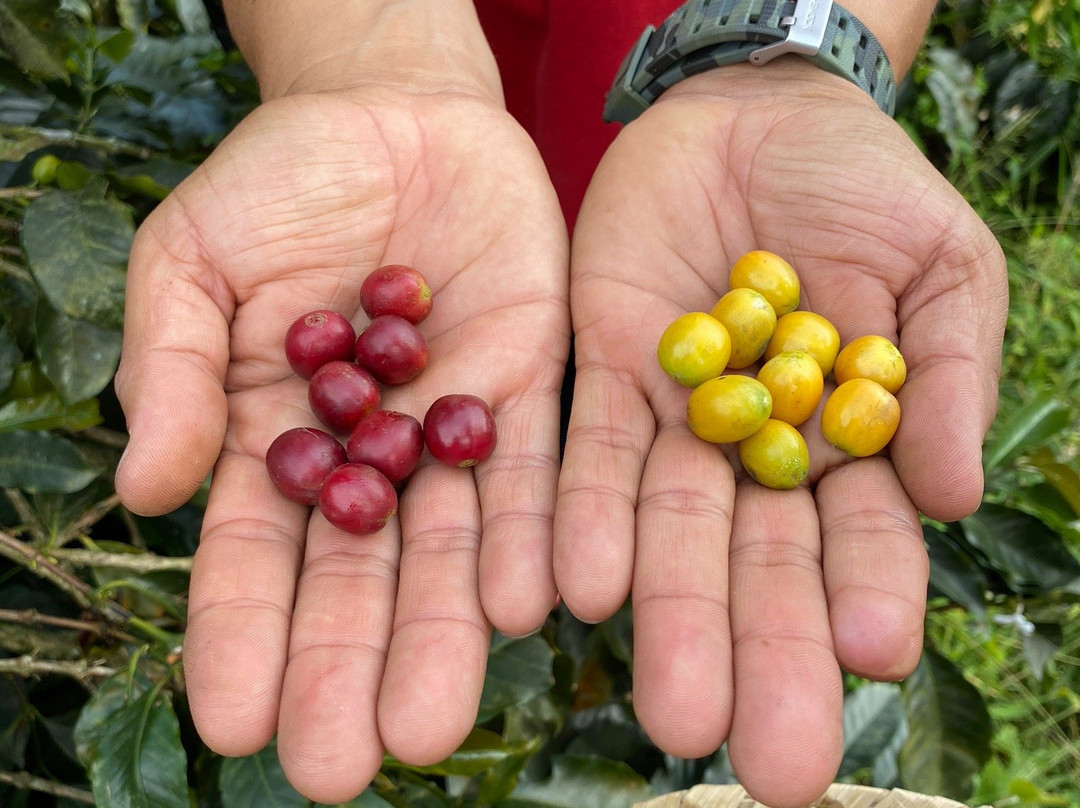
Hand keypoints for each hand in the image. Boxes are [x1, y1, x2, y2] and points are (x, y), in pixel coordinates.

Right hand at [114, 85, 568, 801]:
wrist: (392, 115)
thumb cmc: (276, 184)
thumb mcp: (192, 260)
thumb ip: (174, 371)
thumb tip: (147, 493)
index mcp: (274, 435)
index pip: (255, 553)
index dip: (244, 634)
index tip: (234, 723)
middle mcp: (369, 454)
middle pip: (358, 577)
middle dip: (348, 667)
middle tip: (341, 770)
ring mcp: (450, 426)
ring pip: (450, 546)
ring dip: (441, 632)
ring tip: (430, 722)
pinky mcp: (532, 385)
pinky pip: (534, 471)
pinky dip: (531, 536)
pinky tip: (523, 607)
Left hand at [555, 62, 1006, 807]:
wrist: (756, 116)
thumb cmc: (866, 190)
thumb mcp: (942, 267)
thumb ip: (950, 379)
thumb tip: (956, 498)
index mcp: (850, 440)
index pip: (861, 538)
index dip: (865, 594)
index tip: (871, 660)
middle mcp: (756, 452)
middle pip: (757, 564)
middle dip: (761, 651)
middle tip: (760, 753)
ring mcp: (676, 419)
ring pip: (670, 531)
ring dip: (670, 614)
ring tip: (672, 706)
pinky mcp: (605, 373)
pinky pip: (594, 456)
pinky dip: (590, 520)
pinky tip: (585, 590)